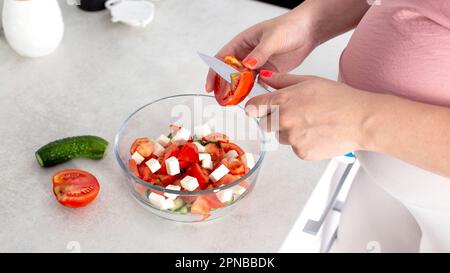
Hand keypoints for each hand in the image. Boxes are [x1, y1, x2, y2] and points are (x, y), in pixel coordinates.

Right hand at [205, 10, 316, 91]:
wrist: (309, 31)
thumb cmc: (289, 26)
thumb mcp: (273, 38)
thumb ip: (259, 53)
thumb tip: (246, 65)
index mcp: (243, 42)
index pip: (222, 58)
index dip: (214, 72)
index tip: (210, 86)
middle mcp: (248, 54)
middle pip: (230, 72)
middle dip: (224, 86)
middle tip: (221, 100)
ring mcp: (258, 63)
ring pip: (243, 80)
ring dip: (238, 91)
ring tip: (233, 103)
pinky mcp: (269, 71)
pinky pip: (257, 84)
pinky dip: (253, 92)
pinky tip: (251, 100)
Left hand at [245, 72, 373, 159]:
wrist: (361, 120)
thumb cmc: (339, 99)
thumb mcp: (309, 81)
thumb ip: (282, 80)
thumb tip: (264, 77)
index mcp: (283, 101)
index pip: (253, 107)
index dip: (255, 107)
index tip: (257, 109)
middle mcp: (283, 120)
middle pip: (265, 123)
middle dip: (275, 119)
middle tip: (297, 115)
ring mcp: (292, 138)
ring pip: (280, 137)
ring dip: (290, 132)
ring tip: (311, 124)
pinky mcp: (301, 153)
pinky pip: (295, 148)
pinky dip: (303, 143)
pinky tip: (317, 134)